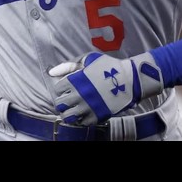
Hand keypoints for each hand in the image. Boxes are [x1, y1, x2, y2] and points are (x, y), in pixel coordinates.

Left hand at [49, 52, 163, 125]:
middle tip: (69, 100)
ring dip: (69, 112)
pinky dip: (81, 119)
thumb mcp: (88, 59)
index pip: (58, 89)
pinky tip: (85, 113)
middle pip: (60, 104)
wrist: (128, 79)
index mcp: (75, 81)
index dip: (62, 88)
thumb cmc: (108, 67)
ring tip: (74, 109)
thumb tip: (52, 72)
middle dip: (63, 101)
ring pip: (68, 117)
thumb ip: (69, 65)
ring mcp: (87, 108)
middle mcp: (78, 95)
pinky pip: (81, 123)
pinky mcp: (96, 117)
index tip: (67, 88)